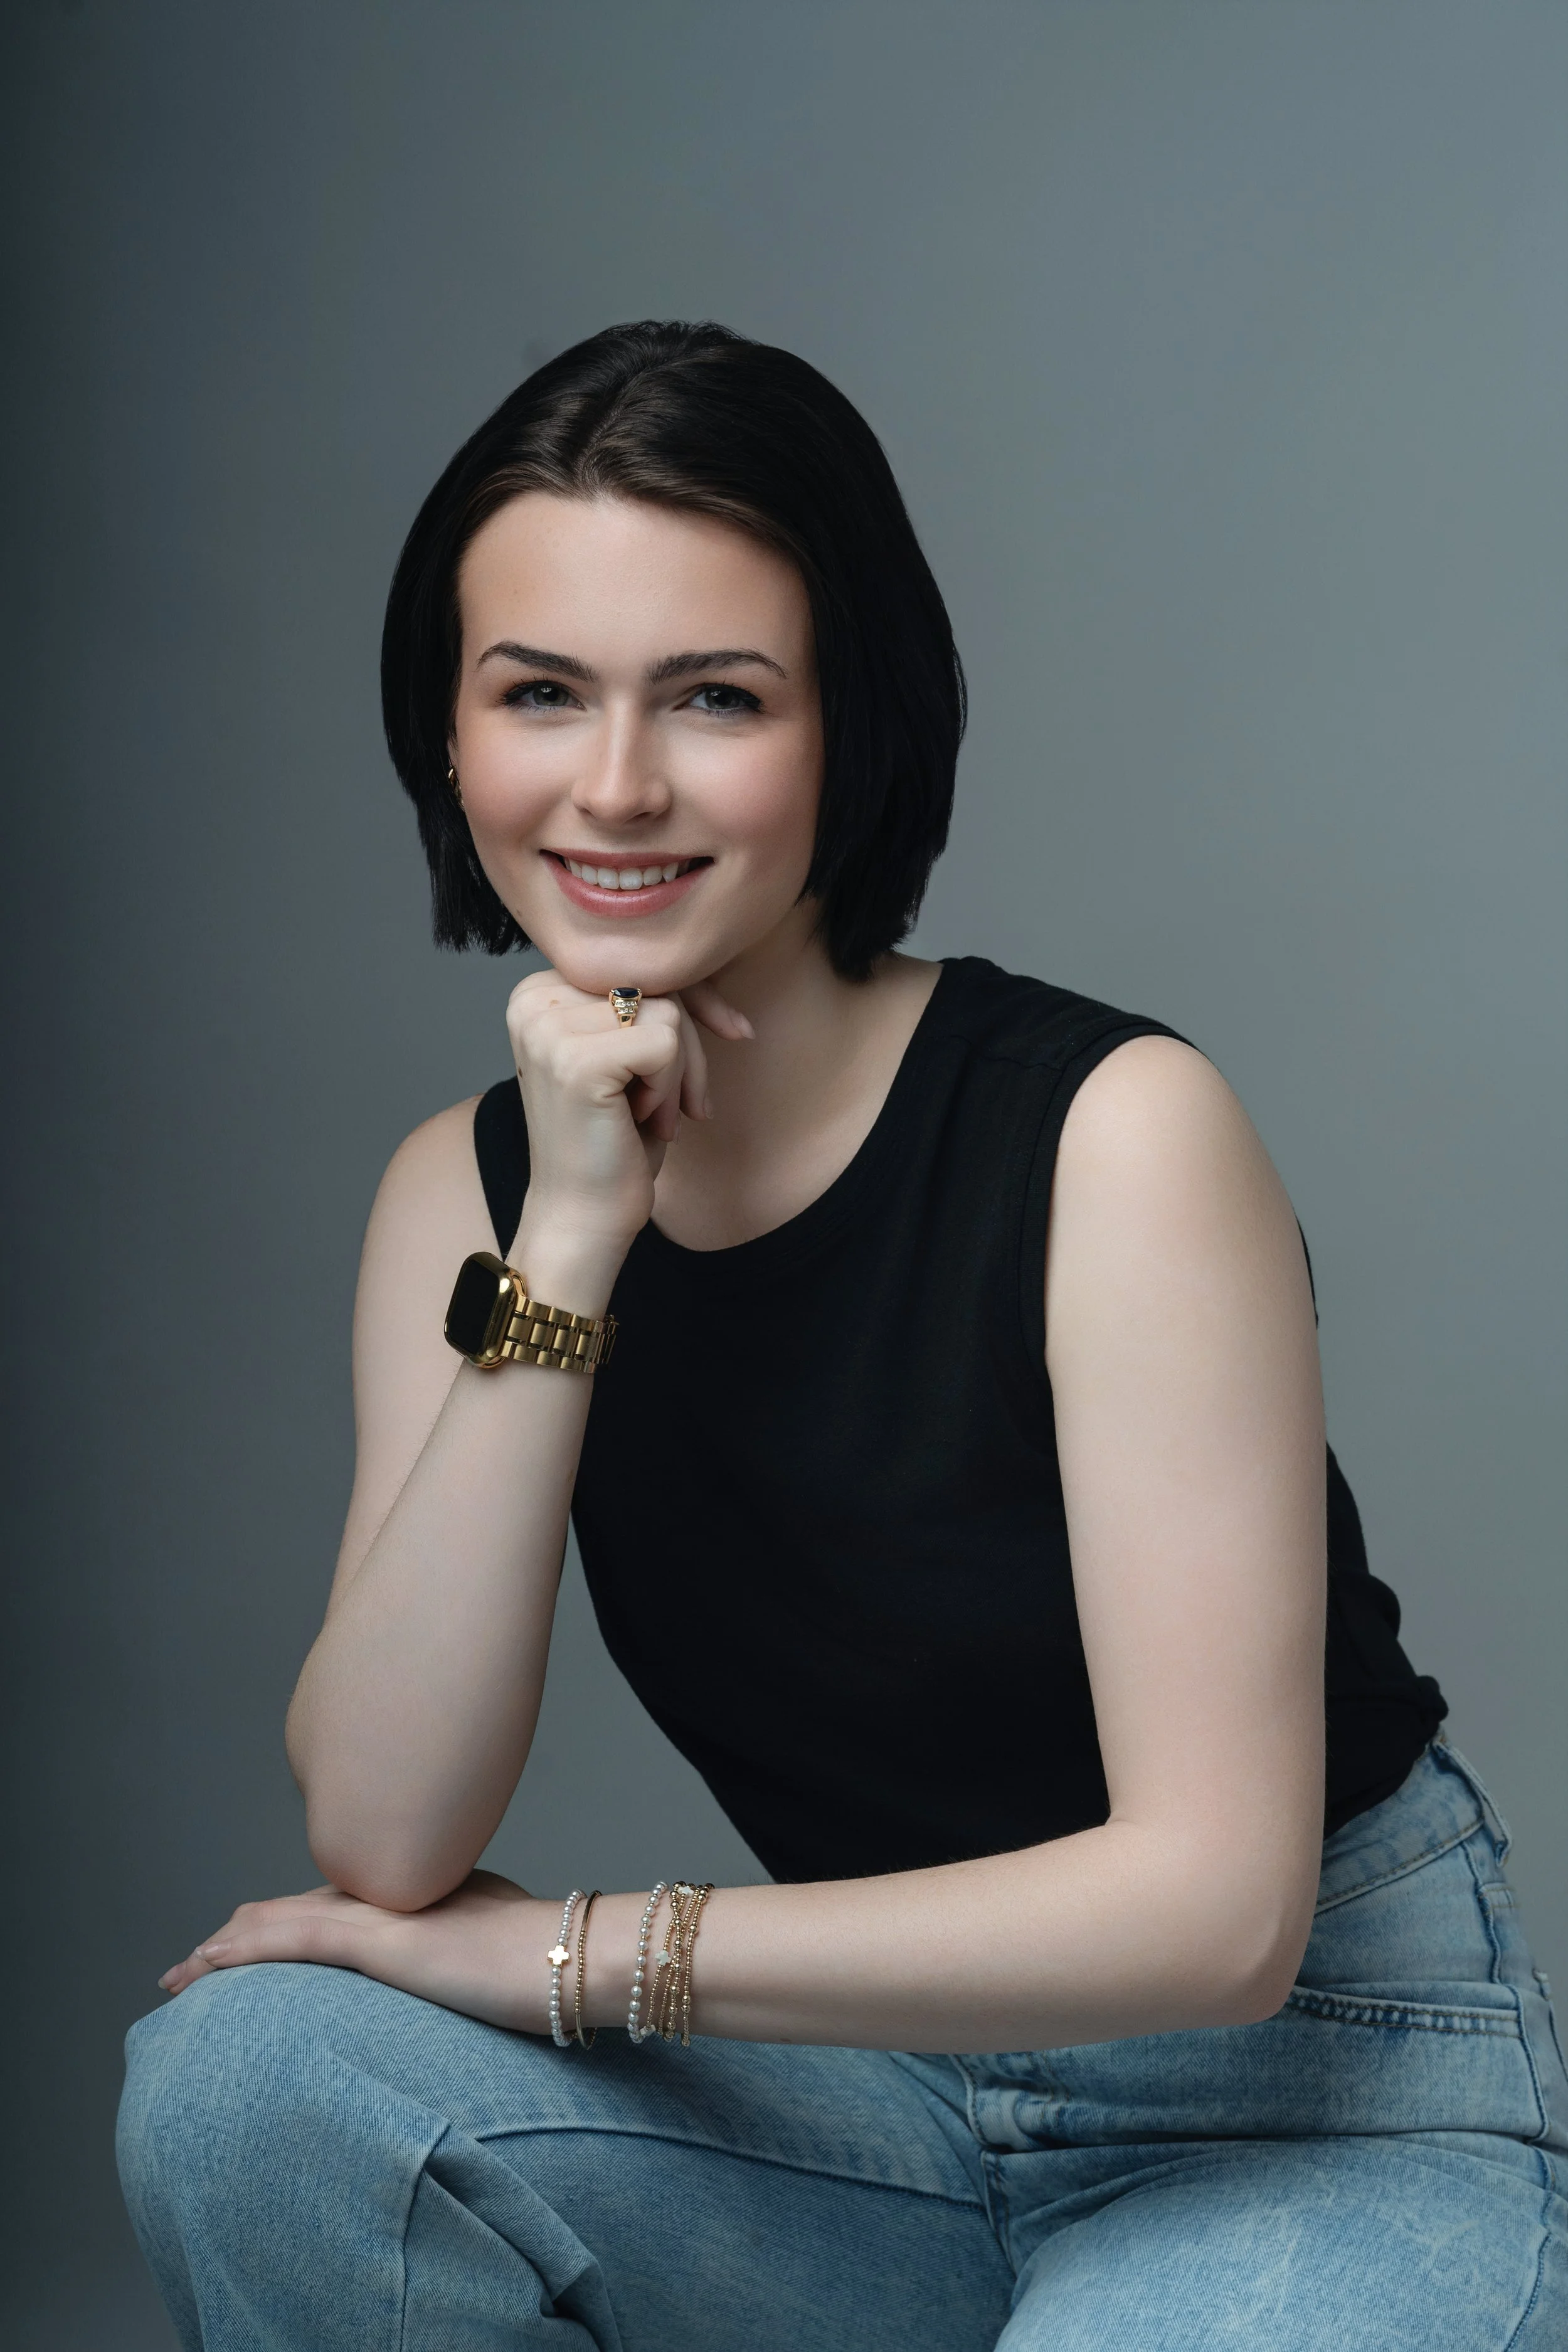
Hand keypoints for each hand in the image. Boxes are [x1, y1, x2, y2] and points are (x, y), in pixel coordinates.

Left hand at [157, 1870, 560, 2033]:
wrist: (578, 1957)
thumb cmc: (556, 1968)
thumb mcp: (502, 1960)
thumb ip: (467, 1961)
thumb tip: (459, 1983)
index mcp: (421, 1895)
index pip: (335, 1910)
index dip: (286, 1928)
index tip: (253, 1952)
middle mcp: (395, 1893)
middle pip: (299, 1908)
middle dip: (243, 1936)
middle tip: (198, 1967)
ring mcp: (386, 1912)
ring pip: (283, 1920)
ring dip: (227, 1947)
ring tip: (183, 1974)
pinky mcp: (381, 1940)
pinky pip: (293, 1939)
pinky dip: (244, 1949)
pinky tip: (207, 1963)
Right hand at [505, 969, 751, 1257]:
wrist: (583, 1216)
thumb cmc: (614, 1139)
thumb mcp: (632, 1055)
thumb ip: (645, 1001)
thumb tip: (707, 952)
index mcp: (538, 992)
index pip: (638, 963)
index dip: (694, 998)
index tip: (734, 1031)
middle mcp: (532, 1000)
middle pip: (656, 982)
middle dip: (690, 1043)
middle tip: (681, 1105)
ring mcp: (549, 1028)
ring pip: (668, 1011)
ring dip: (679, 1072)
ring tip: (651, 1115)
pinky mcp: (575, 1059)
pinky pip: (666, 1042)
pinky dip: (671, 1086)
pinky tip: (642, 1120)